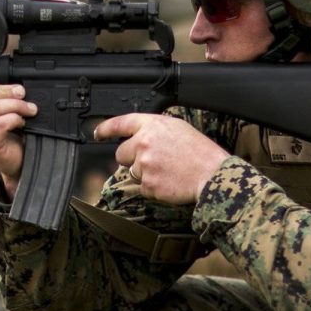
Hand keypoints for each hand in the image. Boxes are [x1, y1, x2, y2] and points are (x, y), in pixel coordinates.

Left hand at [94, 113, 228, 204]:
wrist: (212, 175)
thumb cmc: (201, 152)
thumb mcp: (179, 129)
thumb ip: (155, 130)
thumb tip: (140, 137)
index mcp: (153, 126)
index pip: (121, 123)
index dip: (106, 129)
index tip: (98, 133)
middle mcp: (144, 143)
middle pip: (121, 153)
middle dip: (132, 158)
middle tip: (154, 161)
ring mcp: (144, 165)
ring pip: (132, 172)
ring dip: (145, 174)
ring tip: (168, 171)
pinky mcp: (148, 185)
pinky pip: (142, 188)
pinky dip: (153, 188)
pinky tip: (169, 181)